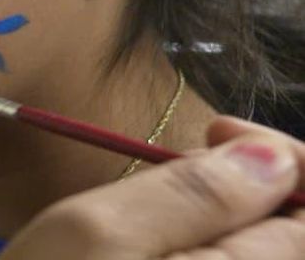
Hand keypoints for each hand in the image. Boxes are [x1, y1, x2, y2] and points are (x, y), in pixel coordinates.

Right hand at [0, 116, 304, 258]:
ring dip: (223, 222)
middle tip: (177, 165)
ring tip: (156, 210)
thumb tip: (274, 160)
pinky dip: (204, 255)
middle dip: (249, 187)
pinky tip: (152, 251)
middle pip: (293, 241)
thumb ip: (194, 192)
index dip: (283, 157)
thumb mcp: (95, 234)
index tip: (216, 132)